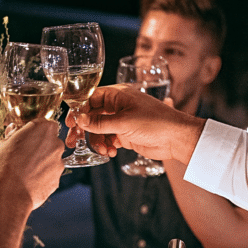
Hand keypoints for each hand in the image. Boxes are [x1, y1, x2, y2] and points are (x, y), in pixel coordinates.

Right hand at [0, 120, 64, 209]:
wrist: (8, 194)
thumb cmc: (2, 167)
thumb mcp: (2, 144)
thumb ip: (12, 136)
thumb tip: (14, 132)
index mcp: (43, 129)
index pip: (44, 123)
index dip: (34, 130)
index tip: (26, 136)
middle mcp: (55, 144)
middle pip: (50, 141)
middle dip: (40, 146)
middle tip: (24, 154)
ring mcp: (58, 163)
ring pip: (51, 159)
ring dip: (41, 162)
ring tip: (24, 171)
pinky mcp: (57, 180)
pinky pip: (50, 174)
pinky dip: (42, 177)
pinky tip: (28, 181)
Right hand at [65, 84, 204, 163]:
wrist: (177, 139)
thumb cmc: (156, 123)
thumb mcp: (124, 122)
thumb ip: (99, 122)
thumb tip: (79, 119)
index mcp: (118, 95)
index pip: (90, 98)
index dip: (78, 110)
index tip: (70, 123)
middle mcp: (118, 106)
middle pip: (92, 115)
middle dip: (84, 129)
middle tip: (74, 141)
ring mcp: (122, 120)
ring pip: (99, 129)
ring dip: (97, 140)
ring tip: (103, 150)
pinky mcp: (126, 134)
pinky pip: (109, 139)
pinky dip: (106, 145)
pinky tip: (111, 152)